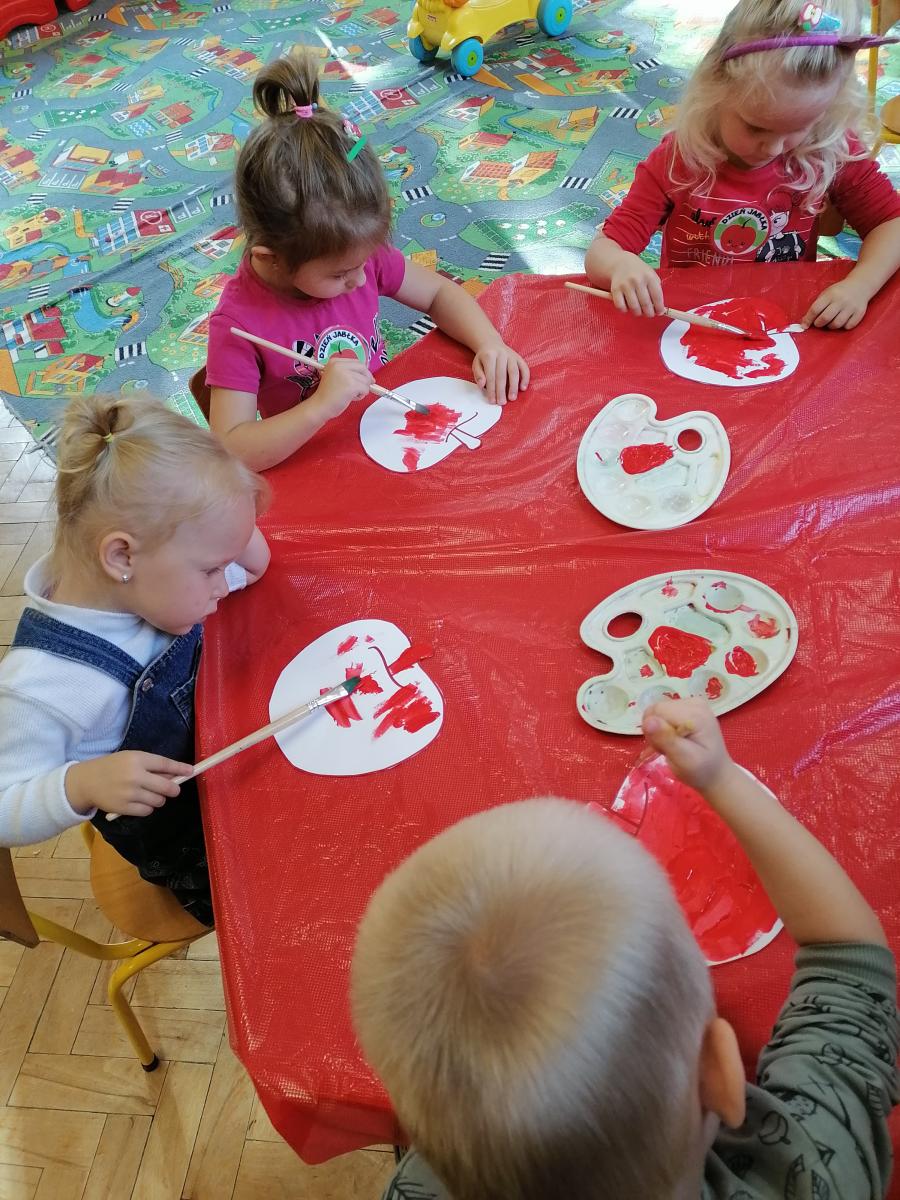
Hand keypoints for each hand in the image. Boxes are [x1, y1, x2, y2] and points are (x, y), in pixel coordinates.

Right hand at [66, 751, 193, 818]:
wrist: (86, 782)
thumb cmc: (112, 767)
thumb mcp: (130, 758)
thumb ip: (151, 766)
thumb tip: (173, 776)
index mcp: (137, 759)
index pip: (165, 764)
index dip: (180, 768)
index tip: (191, 771)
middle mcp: (135, 776)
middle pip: (167, 786)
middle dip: (173, 789)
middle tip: (173, 789)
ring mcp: (129, 793)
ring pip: (159, 801)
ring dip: (158, 799)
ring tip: (147, 794)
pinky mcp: (124, 808)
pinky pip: (147, 811)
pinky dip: (147, 808)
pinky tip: (139, 801)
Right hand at [309, 357, 373, 418]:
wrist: (320, 406)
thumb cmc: (327, 395)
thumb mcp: (336, 377)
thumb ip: (348, 373)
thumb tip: (368, 376)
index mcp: (335, 361)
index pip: (356, 362)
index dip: (363, 371)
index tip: (365, 378)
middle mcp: (340, 365)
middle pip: (363, 368)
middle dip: (367, 378)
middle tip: (365, 387)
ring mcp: (346, 374)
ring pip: (366, 380)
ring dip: (362, 389)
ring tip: (351, 394)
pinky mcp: (351, 385)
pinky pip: (365, 389)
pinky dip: (361, 395)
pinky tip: (351, 398)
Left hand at [472, 341, 529, 403]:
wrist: (492, 344)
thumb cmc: (484, 358)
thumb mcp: (476, 364)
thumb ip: (478, 374)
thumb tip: (482, 385)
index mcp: (489, 356)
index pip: (491, 375)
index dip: (492, 389)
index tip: (492, 401)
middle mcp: (501, 355)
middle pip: (502, 375)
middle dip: (502, 390)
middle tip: (502, 402)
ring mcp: (512, 356)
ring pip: (514, 372)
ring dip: (514, 386)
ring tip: (512, 398)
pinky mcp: (519, 358)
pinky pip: (524, 368)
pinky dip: (525, 378)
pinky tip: (523, 388)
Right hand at [609, 253, 664, 317]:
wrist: (621, 263)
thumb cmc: (639, 272)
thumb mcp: (651, 275)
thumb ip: (656, 290)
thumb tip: (658, 308)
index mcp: (649, 277)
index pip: (657, 296)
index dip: (659, 307)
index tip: (659, 312)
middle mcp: (638, 280)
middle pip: (646, 304)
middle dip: (649, 313)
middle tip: (649, 314)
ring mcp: (626, 285)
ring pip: (634, 307)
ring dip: (638, 313)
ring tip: (639, 311)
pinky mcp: (615, 290)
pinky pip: (621, 306)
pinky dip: (625, 310)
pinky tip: (627, 307)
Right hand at [641, 698, 731, 793]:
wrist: (717, 774)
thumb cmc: (701, 771)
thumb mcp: (684, 760)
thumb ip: (666, 740)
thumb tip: (648, 721)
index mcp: (695, 714)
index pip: (657, 711)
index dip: (653, 731)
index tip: (664, 748)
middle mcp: (694, 702)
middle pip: (657, 709)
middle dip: (656, 731)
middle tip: (668, 749)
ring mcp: (693, 703)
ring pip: (658, 711)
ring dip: (659, 731)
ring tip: (673, 746)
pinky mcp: (690, 707)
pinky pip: (664, 713)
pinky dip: (665, 728)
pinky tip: (676, 740)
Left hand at [802, 276, 870, 329]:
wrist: (860, 285)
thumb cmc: (839, 292)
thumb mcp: (826, 294)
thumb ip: (816, 306)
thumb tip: (805, 322)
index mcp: (830, 295)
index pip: (815, 309)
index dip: (808, 319)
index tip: (804, 325)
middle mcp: (841, 300)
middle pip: (825, 318)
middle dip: (819, 324)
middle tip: (819, 322)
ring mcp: (851, 307)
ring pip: (836, 324)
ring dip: (831, 326)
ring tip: (831, 320)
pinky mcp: (859, 313)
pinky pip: (848, 326)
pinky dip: (843, 326)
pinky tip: (843, 320)